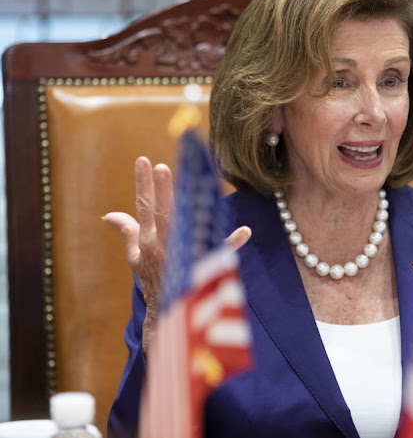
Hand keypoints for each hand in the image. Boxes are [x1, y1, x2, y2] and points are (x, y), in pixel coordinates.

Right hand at [103, 156, 251, 353]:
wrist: (165, 311)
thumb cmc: (151, 278)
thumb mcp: (134, 257)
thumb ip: (127, 231)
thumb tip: (108, 214)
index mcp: (148, 240)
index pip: (144, 207)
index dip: (143, 184)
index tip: (143, 160)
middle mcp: (165, 245)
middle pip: (165, 213)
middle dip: (163, 190)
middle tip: (164, 167)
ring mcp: (184, 255)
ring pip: (190, 226)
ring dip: (196, 209)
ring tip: (200, 187)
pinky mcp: (204, 266)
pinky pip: (221, 252)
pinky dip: (233, 242)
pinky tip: (245, 231)